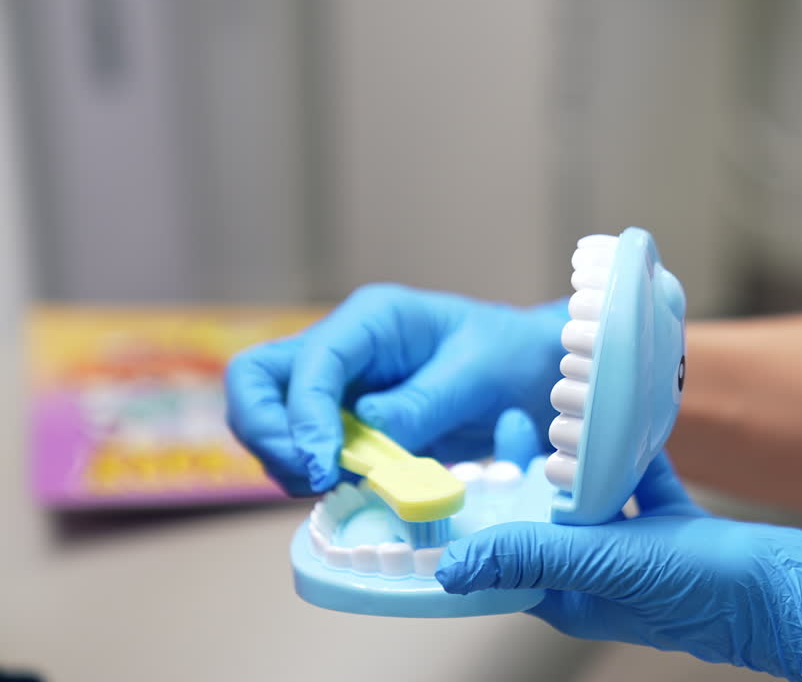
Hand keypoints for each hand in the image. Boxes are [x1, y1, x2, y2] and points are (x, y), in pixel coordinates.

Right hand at [224, 284, 567, 494]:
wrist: (537, 374)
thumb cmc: (514, 357)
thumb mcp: (479, 374)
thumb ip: (423, 402)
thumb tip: (365, 430)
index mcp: (373, 319)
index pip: (310, 362)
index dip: (303, 414)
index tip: (323, 464)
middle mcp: (344, 348)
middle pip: (257, 381)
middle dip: (267, 432)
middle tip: (309, 477)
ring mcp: (339, 387)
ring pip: (268, 419)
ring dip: (285, 460)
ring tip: (330, 487)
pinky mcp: (346, 424)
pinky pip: (303, 449)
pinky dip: (310, 473)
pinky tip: (345, 489)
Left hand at [435, 454, 801, 681]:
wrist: (795, 593)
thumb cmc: (708, 590)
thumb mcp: (610, 565)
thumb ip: (534, 557)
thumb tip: (455, 568)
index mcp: (578, 597)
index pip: (512, 553)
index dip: (489, 509)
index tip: (477, 459)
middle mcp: (605, 578)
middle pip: (551, 520)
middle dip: (530, 471)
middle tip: (515, 419)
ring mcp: (645, 556)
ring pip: (597, 501)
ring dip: (580, 460)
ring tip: (564, 413)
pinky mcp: (681, 534)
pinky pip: (647, 489)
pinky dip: (636, 458)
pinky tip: (632, 423)